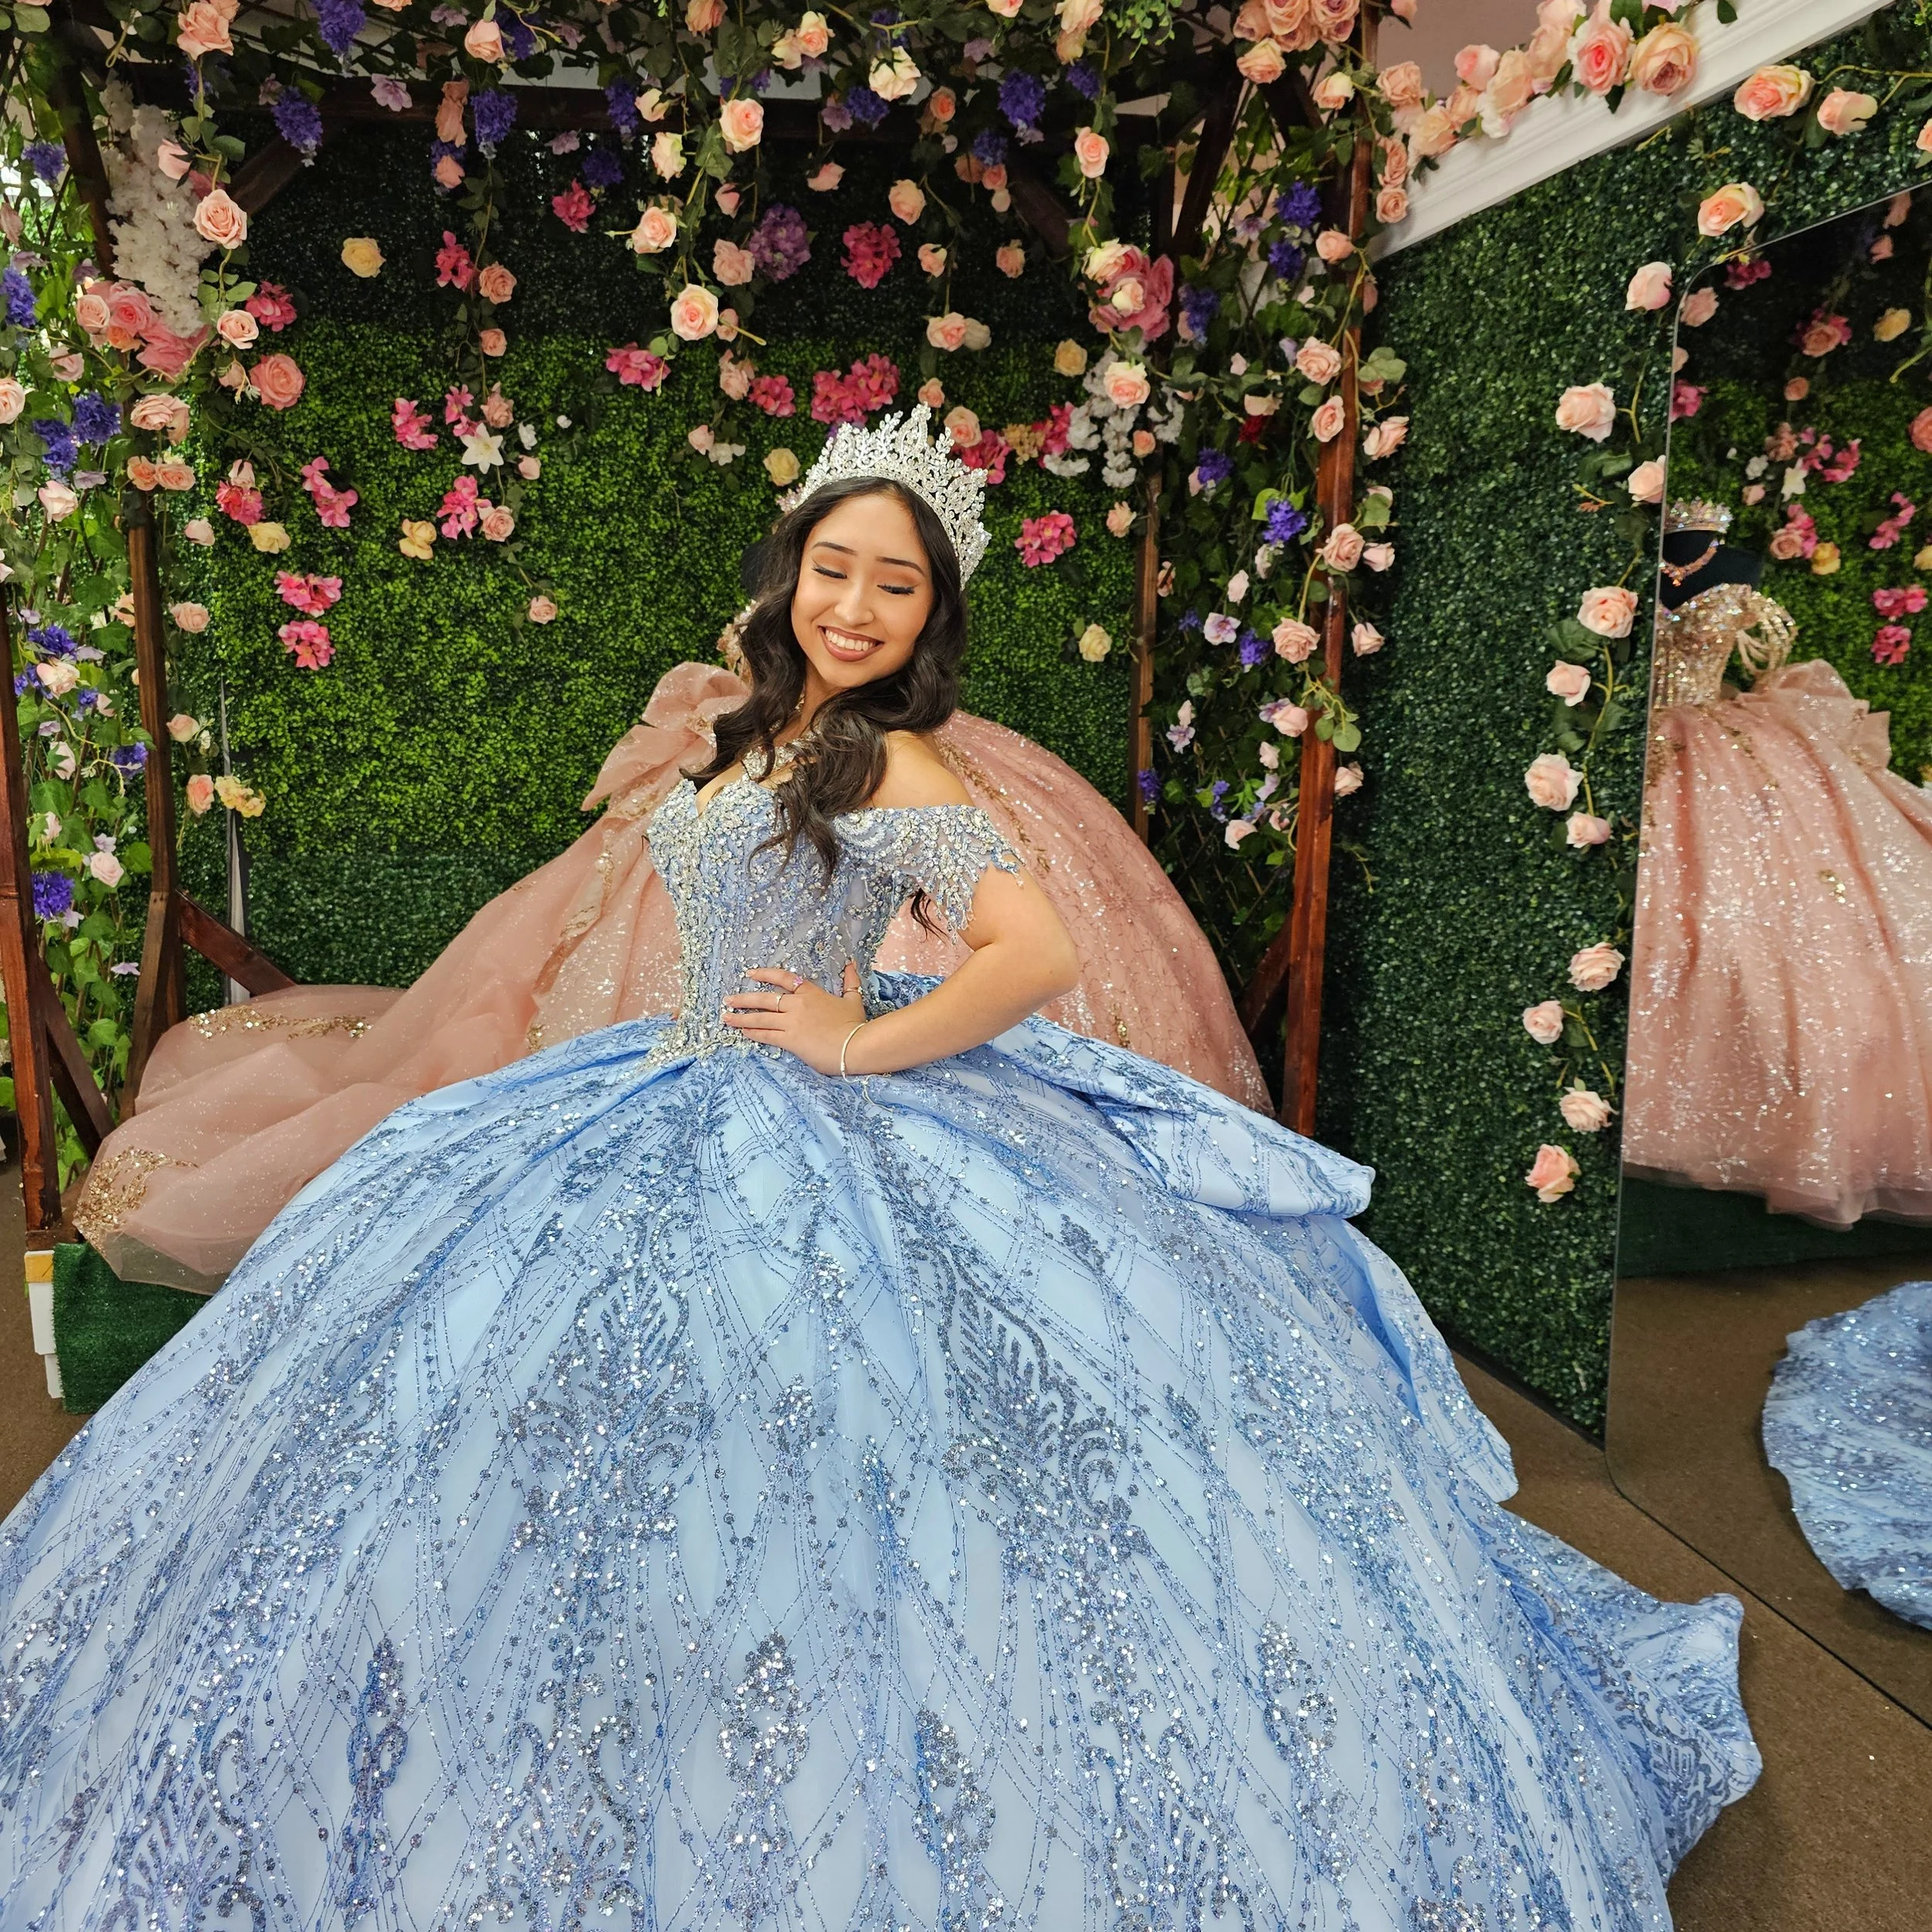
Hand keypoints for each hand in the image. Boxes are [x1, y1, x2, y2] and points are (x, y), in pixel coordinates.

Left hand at [721, 962, 868, 1073]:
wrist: (856, 1045)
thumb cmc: (855, 1023)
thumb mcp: (853, 999)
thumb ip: (850, 981)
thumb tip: (850, 963)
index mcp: (810, 993)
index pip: (784, 978)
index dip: (764, 974)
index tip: (749, 974)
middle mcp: (797, 1005)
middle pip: (765, 999)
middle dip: (744, 999)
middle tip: (728, 999)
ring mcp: (792, 1023)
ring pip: (761, 1018)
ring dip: (741, 1017)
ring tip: (726, 1017)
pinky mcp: (791, 1041)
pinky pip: (767, 1035)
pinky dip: (753, 1033)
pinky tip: (742, 1032)